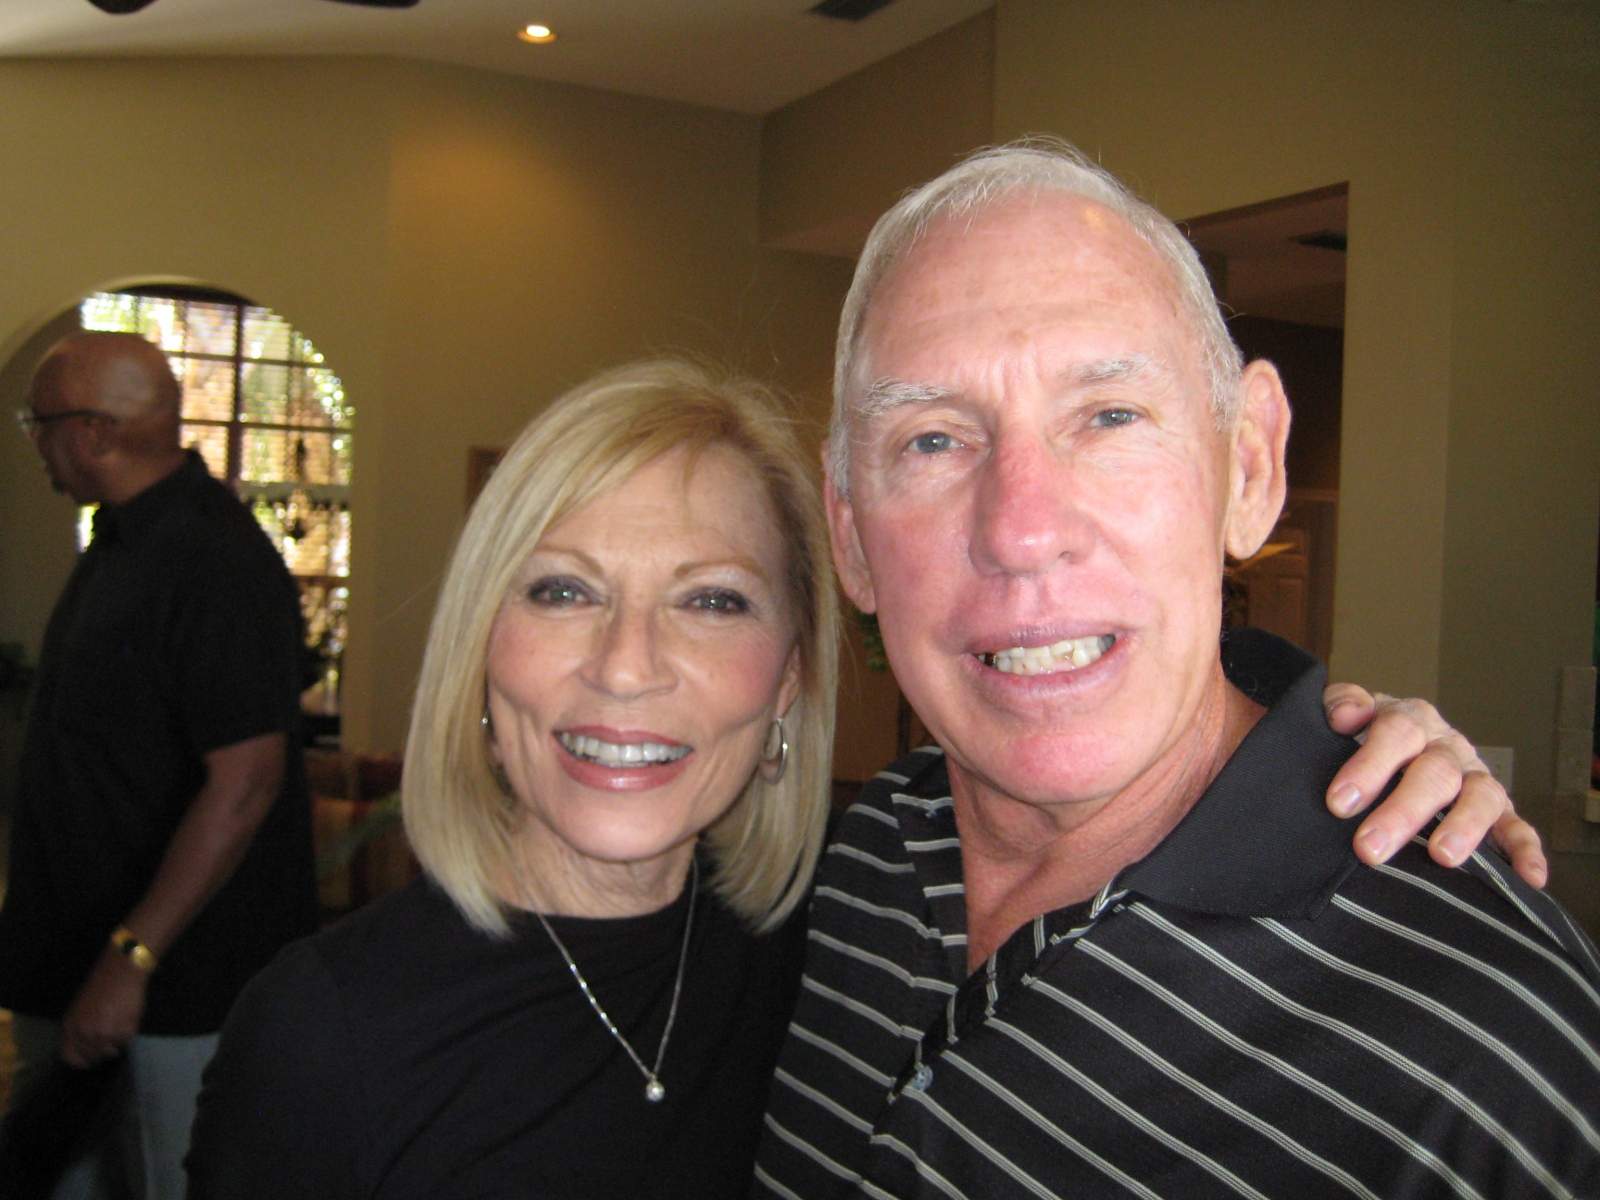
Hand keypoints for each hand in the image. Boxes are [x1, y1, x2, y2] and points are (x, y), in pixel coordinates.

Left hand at [59, 946, 147, 1067]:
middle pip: (91, 1057)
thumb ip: (77, 1028)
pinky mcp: (123, 1033)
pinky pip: (124, 1042)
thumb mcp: (79, 1008)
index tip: (87, 1058)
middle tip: (107, 1041)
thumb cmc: (99, 987)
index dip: (79, 1061)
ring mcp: (104, 1036)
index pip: (70, 1057)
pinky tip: (126, 1019)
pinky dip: (126, 1034)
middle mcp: (85, 1035)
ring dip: (114, 1043)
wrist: (121, 972)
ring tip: (117, 1027)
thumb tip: (81, 1045)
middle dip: (99, 1052)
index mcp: (70, 1028)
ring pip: (109, 1052)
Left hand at [1322, 684, 1546, 886]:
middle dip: (1403, 812)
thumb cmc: (1359, 737)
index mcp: (1411, 719)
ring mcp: (1475, 777)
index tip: (1339, 803)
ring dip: (1464, 826)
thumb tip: (1346, 716)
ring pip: (1481, 796)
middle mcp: (1447, 747)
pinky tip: (1530, 877)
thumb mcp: (1344, 712)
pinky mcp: (1498, 811)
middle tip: (1370, 847)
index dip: (1369, 766)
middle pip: (1435, 772)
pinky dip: (1526, 850)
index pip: (1397, 733)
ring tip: (1442, 856)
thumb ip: (1339, 704)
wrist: (1389, 744)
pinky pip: (1518, 828)